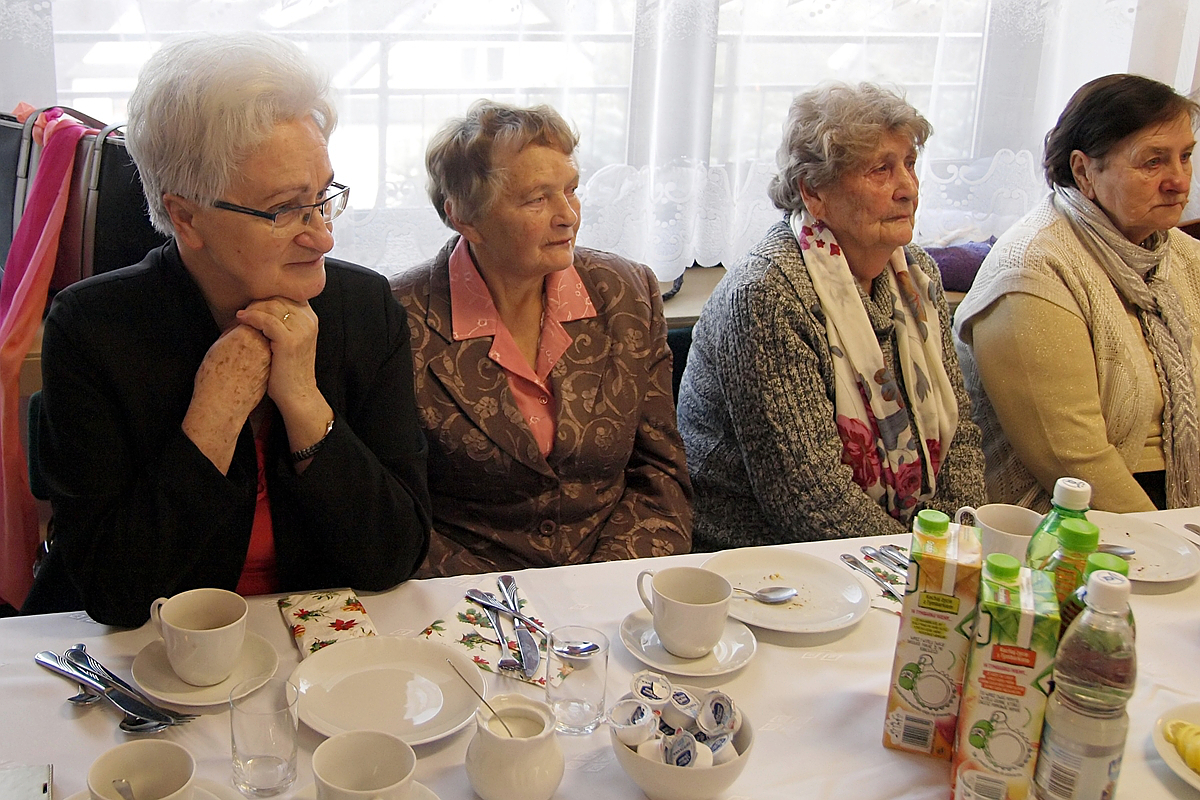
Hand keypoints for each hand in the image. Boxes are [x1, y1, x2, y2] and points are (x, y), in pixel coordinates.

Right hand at [182, 324, 270, 472]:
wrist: (221, 406)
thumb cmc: (212, 377)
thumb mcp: (217, 347)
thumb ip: (232, 332)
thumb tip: (240, 325)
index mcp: (246, 336)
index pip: (254, 317)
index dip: (247, 318)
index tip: (240, 321)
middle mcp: (262, 347)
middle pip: (265, 328)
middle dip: (258, 328)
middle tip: (246, 332)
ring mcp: (269, 360)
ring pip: (268, 344)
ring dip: (262, 342)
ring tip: (245, 349)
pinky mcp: (271, 373)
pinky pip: (268, 358)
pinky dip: (262, 357)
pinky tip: (249, 363)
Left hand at [236, 298, 319, 412]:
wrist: (297, 394)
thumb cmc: (288, 368)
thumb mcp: (292, 339)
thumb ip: (285, 321)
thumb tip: (263, 303)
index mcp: (311, 318)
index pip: (286, 295)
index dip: (267, 297)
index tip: (252, 306)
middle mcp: (309, 320)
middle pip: (278, 297)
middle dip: (257, 302)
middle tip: (242, 310)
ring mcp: (302, 330)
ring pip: (271, 306)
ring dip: (252, 309)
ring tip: (239, 316)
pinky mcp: (289, 340)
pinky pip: (266, 320)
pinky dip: (250, 317)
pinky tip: (240, 320)